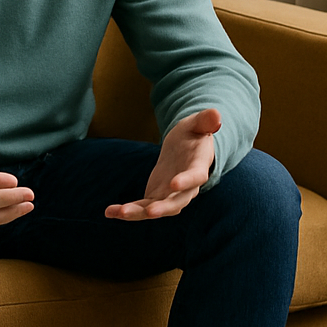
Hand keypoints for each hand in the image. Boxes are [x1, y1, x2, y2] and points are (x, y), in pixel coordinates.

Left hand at [105, 108, 220, 220]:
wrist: (185, 149)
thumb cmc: (193, 134)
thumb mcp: (197, 124)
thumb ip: (205, 120)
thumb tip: (216, 114)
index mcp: (198, 167)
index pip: (196, 177)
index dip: (186, 181)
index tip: (174, 184)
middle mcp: (186, 188)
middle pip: (177, 202)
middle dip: (163, 208)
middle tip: (150, 212)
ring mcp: (170, 196)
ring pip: (156, 209)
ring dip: (138, 213)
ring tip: (119, 212)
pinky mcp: (156, 198)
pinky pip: (142, 208)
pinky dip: (126, 211)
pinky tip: (110, 212)